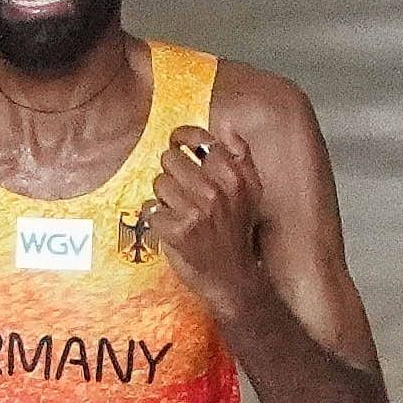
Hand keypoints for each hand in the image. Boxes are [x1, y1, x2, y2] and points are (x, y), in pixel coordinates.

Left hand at [142, 125, 266, 311]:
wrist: (233, 277)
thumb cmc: (238, 230)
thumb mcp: (252, 191)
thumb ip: (241, 155)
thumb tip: (226, 126)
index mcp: (234, 177)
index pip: (198, 140)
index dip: (182, 137)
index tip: (177, 141)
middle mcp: (215, 192)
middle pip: (171, 160)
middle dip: (172, 172)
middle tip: (183, 189)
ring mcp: (195, 212)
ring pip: (159, 183)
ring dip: (164, 196)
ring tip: (179, 210)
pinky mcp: (177, 232)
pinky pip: (151, 209)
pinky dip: (157, 218)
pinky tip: (173, 226)